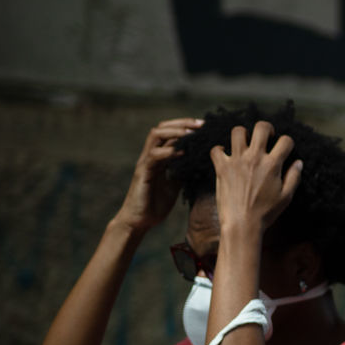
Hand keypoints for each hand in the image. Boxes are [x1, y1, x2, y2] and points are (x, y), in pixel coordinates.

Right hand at [113, 118, 202, 232]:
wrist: (140, 221)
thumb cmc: (156, 204)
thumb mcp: (175, 185)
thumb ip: (183, 172)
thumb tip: (199, 163)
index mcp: (159, 158)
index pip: (170, 133)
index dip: (186, 127)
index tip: (205, 127)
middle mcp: (151, 156)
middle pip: (162, 128)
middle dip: (182, 123)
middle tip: (201, 124)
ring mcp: (145, 162)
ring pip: (156, 135)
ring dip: (175, 131)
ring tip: (192, 133)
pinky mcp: (142, 172)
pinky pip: (154, 156)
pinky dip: (168, 151)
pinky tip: (182, 151)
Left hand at [209, 121, 302, 233]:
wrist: (242, 224)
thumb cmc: (266, 213)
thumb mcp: (286, 197)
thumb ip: (294, 177)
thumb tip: (298, 162)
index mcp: (273, 164)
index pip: (285, 140)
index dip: (287, 143)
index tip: (284, 150)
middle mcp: (255, 158)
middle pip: (261, 127)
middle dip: (266, 128)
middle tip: (266, 137)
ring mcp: (236, 161)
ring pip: (237, 131)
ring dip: (243, 134)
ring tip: (245, 144)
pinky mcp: (222, 168)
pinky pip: (216, 149)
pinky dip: (220, 150)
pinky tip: (226, 155)